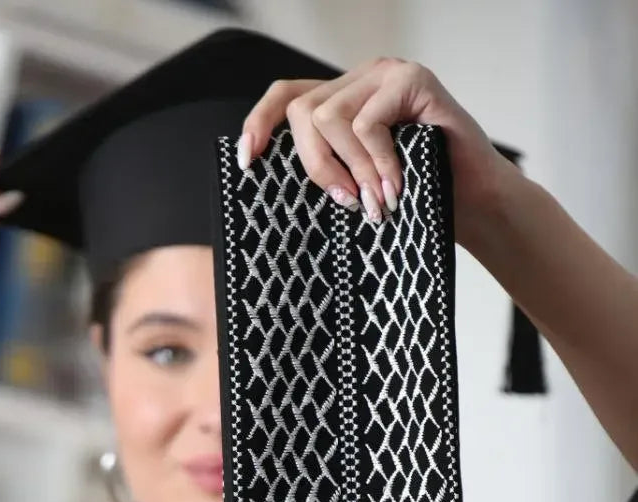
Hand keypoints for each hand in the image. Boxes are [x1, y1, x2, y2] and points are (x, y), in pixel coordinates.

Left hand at [241, 58, 514, 242]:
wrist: (475, 202)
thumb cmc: (416, 197)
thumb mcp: (358, 185)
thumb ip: (326, 170)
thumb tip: (270, 180)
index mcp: (343, 100)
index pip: (286, 96)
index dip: (259, 123)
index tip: (248, 162)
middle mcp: (360, 80)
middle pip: (302, 112)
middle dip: (316, 166)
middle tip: (348, 204)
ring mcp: (386, 75)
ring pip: (330, 118)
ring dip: (350, 169)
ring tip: (376, 203)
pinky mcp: (413, 81)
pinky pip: (368, 123)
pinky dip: (376, 162)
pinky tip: (395, 187)